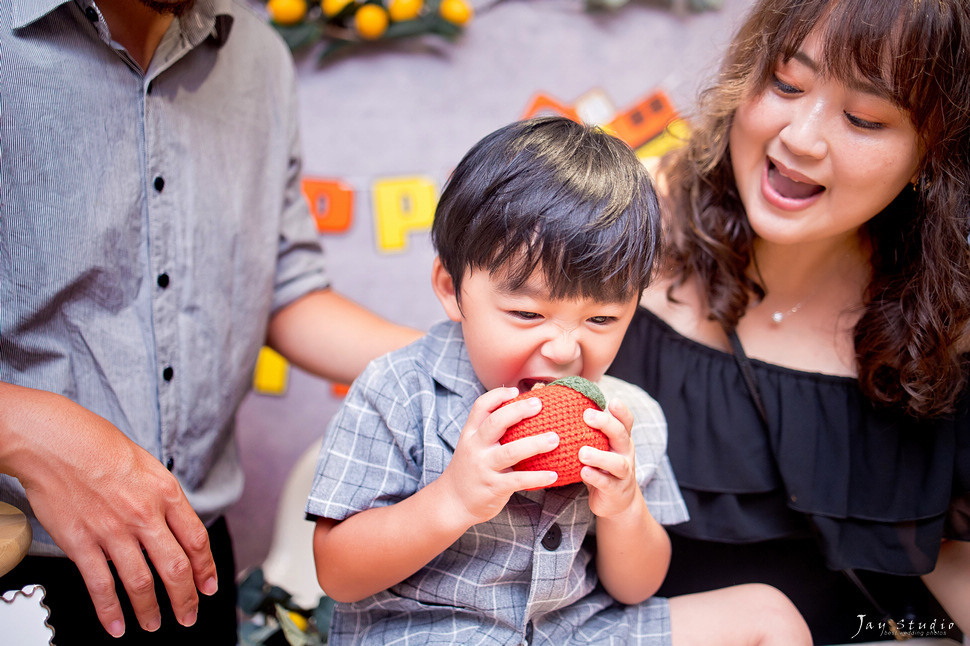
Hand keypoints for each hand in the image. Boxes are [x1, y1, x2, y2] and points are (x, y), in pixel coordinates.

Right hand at [1, 385, 217, 637]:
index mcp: (166, 492)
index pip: (196, 540)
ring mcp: (113, 531)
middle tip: (188, 615)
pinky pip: (101, 586)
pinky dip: (110, 611)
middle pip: (175, 568)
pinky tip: (116, 625)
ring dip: (150, 610)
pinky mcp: (82, 543)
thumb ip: (163, 497)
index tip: (208, 585)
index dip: (205, 569)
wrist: (54, 441)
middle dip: (186, 599)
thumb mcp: (148, 465)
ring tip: (155, 624)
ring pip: (141, 583)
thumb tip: (176, 524)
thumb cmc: (98, 444)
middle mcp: (144, 514)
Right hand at [438, 387, 558, 526]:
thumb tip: (523, 408)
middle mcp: (476, 448)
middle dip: (518, 411)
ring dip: (535, 444)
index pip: (481, 406)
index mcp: (471, 434)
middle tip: (539, 405)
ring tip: (555, 439)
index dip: (498, 395)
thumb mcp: (473, 446)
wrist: (453, 502)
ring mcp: (484, 468)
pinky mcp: (494, 487)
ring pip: (510, 452)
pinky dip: (537, 477)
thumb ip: (492, 430)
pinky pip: (519, 480)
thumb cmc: (471, 469)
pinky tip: (553, 475)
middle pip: (495, 422)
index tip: (516, 391)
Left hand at [578, 398, 642, 518]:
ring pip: (617, 463)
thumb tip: (547, 396)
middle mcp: (624, 453)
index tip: (612, 401)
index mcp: (619, 439)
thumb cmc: (599, 466)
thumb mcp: (595, 445)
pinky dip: (596, 477)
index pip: (625, 421)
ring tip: (583, 452)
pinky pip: (607, 483)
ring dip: (600, 456)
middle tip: (587, 415)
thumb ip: (581, 427)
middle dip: (606, 424)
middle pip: (621, 435)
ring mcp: (623, 473)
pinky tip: (584, 473)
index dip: (621, 411)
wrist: (616, 501)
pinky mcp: (615, 490)